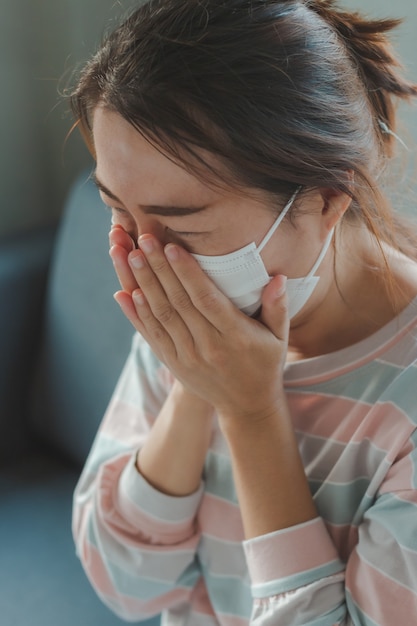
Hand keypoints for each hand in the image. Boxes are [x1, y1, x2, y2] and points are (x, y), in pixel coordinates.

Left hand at [109, 226, 288, 421]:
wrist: (246, 406)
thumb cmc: (264, 364)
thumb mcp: (279, 338)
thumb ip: (278, 307)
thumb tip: (278, 277)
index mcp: (234, 336)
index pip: (206, 299)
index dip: (186, 273)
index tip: (172, 246)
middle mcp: (207, 346)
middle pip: (178, 302)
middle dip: (159, 268)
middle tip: (143, 239)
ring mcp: (187, 356)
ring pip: (160, 315)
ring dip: (143, 284)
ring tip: (130, 256)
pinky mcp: (173, 363)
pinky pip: (152, 335)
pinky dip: (136, 314)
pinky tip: (124, 293)